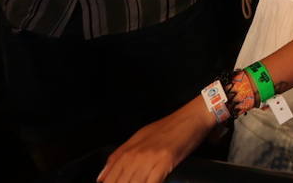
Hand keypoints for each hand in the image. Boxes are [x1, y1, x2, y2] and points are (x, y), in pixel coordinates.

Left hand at [98, 97, 213, 182]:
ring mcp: (149, 159)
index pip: (107, 179)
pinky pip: (152, 182)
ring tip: (144, 182)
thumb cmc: (168, 127)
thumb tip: (101, 177)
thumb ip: (119, 156)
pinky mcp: (164, 162)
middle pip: (119, 182)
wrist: (191, 117)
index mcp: (126, 151)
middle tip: (135, 181)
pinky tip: (154, 182)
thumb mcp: (139, 138)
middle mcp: (134, 156)